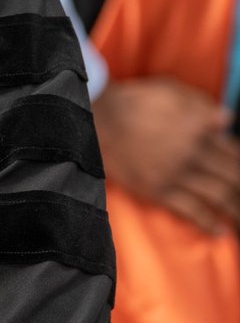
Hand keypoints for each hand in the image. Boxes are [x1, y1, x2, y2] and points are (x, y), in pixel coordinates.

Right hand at [93, 77, 239, 233]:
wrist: (97, 120)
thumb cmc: (134, 100)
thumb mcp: (170, 90)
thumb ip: (201, 104)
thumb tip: (228, 118)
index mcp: (199, 126)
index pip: (235, 152)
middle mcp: (193, 152)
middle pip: (234, 177)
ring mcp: (177, 173)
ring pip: (220, 196)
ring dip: (236, 211)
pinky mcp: (158, 190)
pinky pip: (192, 211)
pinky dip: (209, 224)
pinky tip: (219, 231)